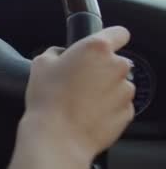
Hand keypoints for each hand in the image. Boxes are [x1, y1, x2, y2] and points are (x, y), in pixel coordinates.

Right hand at [17, 26, 133, 165]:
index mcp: (96, 49)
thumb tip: (61, 55)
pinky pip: (119, 104)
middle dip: (101, 67)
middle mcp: (116, 67)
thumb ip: (57, 52)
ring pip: (118, 83)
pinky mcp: (127, 112)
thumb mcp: (41, 63)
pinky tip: (87, 112)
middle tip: (79, 78)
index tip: (101, 46)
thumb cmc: (48, 98)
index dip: (110, 38)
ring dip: (104, 88)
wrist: (57, 136)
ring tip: (80, 99)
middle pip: (116, 61)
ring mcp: (124, 91)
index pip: (119, 32)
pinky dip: (107, 106)